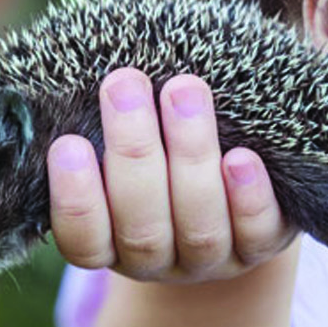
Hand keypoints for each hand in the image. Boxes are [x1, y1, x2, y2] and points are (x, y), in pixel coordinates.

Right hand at [47, 67, 296, 282]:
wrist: (232, 195)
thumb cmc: (159, 156)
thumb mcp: (124, 145)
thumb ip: (107, 121)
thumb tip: (88, 67)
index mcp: (110, 243)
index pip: (82, 239)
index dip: (74, 199)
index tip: (67, 144)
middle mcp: (157, 259)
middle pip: (142, 226)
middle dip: (133, 152)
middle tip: (124, 84)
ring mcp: (211, 259)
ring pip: (199, 226)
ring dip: (191, 156)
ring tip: (184, 91)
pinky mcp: (260, 247)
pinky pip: (256, 233)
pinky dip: (248, 197)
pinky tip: (242, 158)